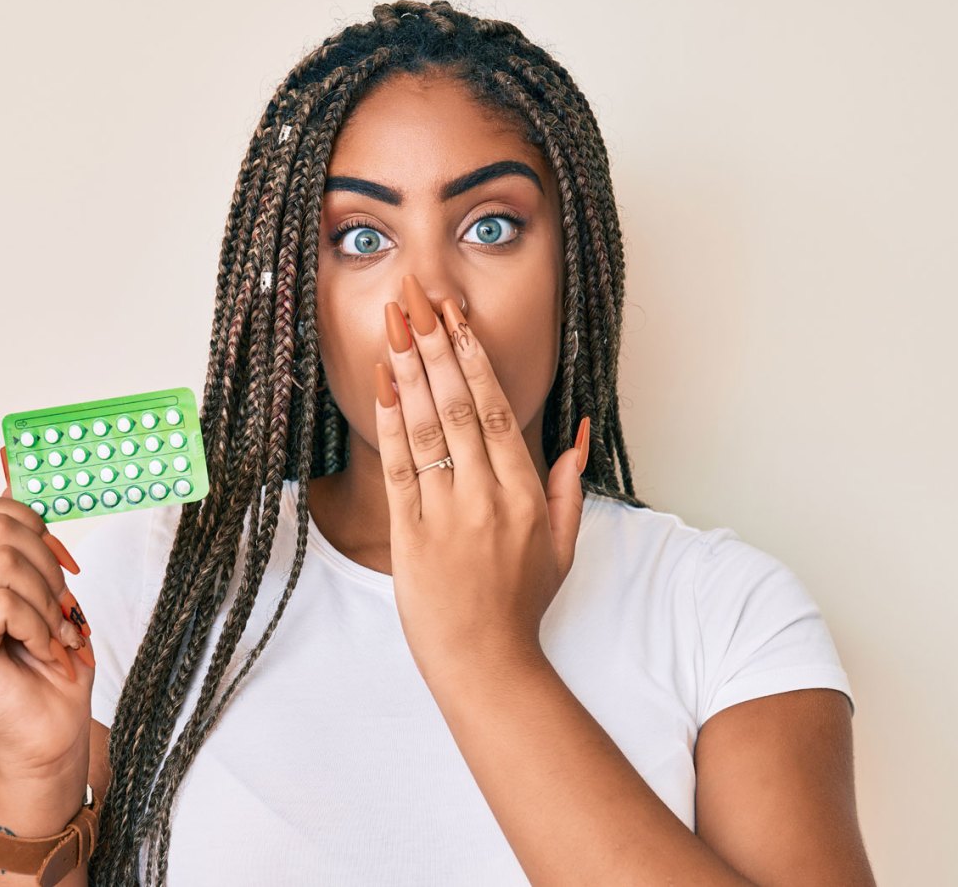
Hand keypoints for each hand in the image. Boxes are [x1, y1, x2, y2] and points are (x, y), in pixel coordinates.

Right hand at [0, 459, 95, 778]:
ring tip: (56, 637)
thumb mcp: (56, 590)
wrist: (58, 732)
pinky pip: (3, 602)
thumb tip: (12, 464)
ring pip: (4, 563)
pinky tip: (45, 652)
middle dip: (49, 566)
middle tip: (64, 612)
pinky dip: (39, 625)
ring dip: (48, 601)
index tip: (65, 562)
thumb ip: (32, 538)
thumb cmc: (59, 667)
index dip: (31, 520)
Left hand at [372, 273, 590, 683]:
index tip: (455, 319)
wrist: (484, 662)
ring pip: (428, 427)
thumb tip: (577, 432)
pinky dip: (390, 423)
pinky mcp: (410, 534)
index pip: (498, 410)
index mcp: (525, 493)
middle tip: (417, 297)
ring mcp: (448, 514)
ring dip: (409, 370)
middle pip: (460, 405)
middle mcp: (488, 496)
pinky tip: (381, 384)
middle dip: (435, 345)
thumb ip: (569, 487)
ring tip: (393, 323)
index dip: (474, 359)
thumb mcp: (562, 547)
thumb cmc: (520, 604)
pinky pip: (398, 468)